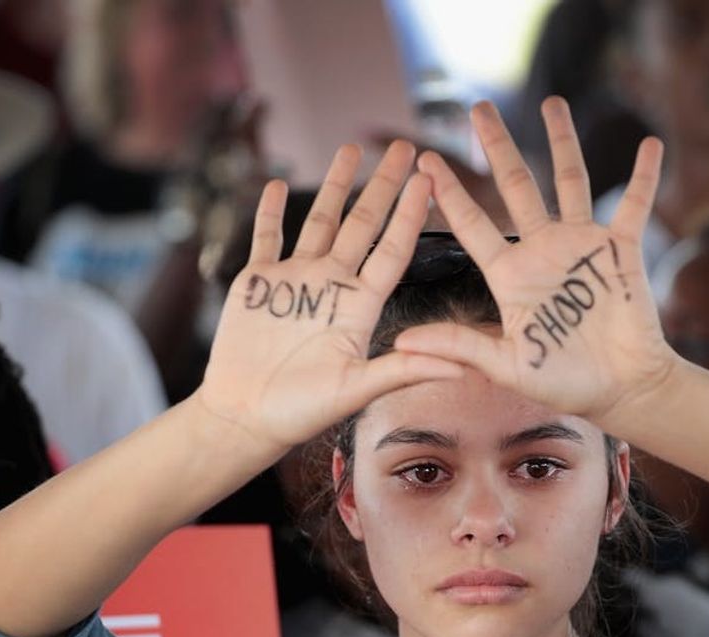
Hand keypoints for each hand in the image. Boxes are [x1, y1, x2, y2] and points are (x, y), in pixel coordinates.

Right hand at [198, 141, 463, 449]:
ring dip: (334, 186)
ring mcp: (295, 280)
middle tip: (401, 146)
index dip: (409, 215)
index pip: (392, 250)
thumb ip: (405, 370)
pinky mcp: (258, 282)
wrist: (246, 418)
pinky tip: (278, 183)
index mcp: (360, 305)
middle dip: (381, 185)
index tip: (427, 180)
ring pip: (319, 221)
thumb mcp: (358, 390)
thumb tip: (462, 367)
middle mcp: (333, 285)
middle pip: (362, 224)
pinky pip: (266, 237)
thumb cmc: (302, 411)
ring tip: (350, 149)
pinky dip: (269, 211)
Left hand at [392, 97, 673, 425]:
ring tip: (551, 102)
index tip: (426, 161)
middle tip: (477, 109)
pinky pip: (634, 206)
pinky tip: (650, 145)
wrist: (621, 390)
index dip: (449, 194)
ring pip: (569, 182)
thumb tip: (401, 343)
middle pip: (516, 187)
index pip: (472, 225)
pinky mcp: (621, 251)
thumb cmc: (564, 383)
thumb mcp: (506, 366)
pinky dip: (643, 177)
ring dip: (562, 142)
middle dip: (498, 147)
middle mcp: (542, 251)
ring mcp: (582, 246)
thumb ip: (459, 346)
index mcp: (510, 275)